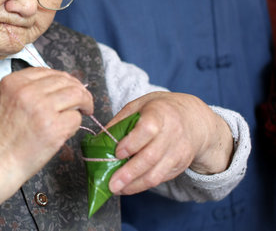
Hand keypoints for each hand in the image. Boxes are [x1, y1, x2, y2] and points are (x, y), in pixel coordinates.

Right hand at [0, 67, 93, 230]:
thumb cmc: (4, 136)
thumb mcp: (8, 100)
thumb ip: (30, 89)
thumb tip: (63, 84)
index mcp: (13, 82)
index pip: (47, 71)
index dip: (63, 78)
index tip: (70, 86)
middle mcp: (27, 91)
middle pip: (65, 80)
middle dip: (78, 89)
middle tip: (84, 100)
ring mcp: (41, 109)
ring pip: (76, 95)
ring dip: (84, 102)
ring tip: (85, 110)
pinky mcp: (54, 127)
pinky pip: (76, 117)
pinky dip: (76, 123)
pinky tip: (68, 129)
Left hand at [107, 92, 232, 194]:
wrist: (194, 118)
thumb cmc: (160, 109)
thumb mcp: (139, 105)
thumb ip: (120, 121)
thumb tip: (100, 140)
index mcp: (160, 113)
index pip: (148, 130)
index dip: (132, 143)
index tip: (117, 152)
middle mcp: (173, 133)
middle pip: (151, 157)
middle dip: (129, 173)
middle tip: (111, 184)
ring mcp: (179, 152)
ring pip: (156, 174)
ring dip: (134, 185)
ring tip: (117, 189)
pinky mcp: (180, 165)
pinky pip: (160, 179)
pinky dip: (142, 185)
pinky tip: (129, 186)